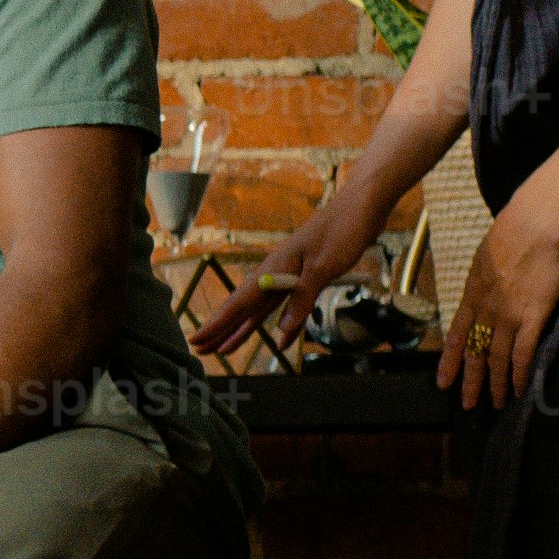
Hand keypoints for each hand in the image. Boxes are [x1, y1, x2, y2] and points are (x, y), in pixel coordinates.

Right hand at [192, 185, 380, 362]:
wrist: (361, 208)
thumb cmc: (341, 231)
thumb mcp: (322, 267)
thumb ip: (301, 299)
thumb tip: (283, 331)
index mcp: (274, 268)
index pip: (239, 301)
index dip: (218, 323)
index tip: (196, 339)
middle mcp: (276, 273)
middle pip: (243, 307)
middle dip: (222, 330)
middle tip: (201, 350)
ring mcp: (290, 275)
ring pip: (261, 309)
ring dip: (244, 329)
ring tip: (225, 349)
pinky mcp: (307, 278)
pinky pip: (288, 307)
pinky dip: (283, 326)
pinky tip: (280, 341)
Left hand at [440, 212, 558, 410]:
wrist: (535, 226)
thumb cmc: (513, 231)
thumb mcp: (485, 256)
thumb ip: (485, 277)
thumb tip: (487, 283)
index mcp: (472, 294)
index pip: (456, 335)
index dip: (449, 360)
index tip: (443, 381)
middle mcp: (486, 310)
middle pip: (474, 352)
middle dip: (470, 380)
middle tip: (467, 404)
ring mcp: (508, 316)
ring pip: (497, 358)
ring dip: (495, 384)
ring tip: (496, 403)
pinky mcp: (533, 318)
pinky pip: (523, 353)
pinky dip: (519, 374)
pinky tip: (518, 389)